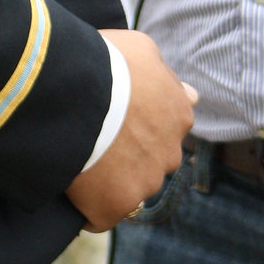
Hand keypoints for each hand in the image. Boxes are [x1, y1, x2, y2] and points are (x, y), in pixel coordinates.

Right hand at [66, 29, 196, 231]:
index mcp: (180, 114)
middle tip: (94, 135)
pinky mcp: (116, 207)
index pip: (166, 127)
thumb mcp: (142, 50)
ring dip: (109, 178)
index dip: (138, 123)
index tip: (115, 116)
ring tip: (77, 156)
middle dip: (128, 153)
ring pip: (128, 187)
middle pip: (150, 161)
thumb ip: (167, 76)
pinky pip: (101, 214)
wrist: (74, 91)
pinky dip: (88, 204)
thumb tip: (193, 94)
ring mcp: (145, 183)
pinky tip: (70, 185)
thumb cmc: (106, 62)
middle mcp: (170, 153)